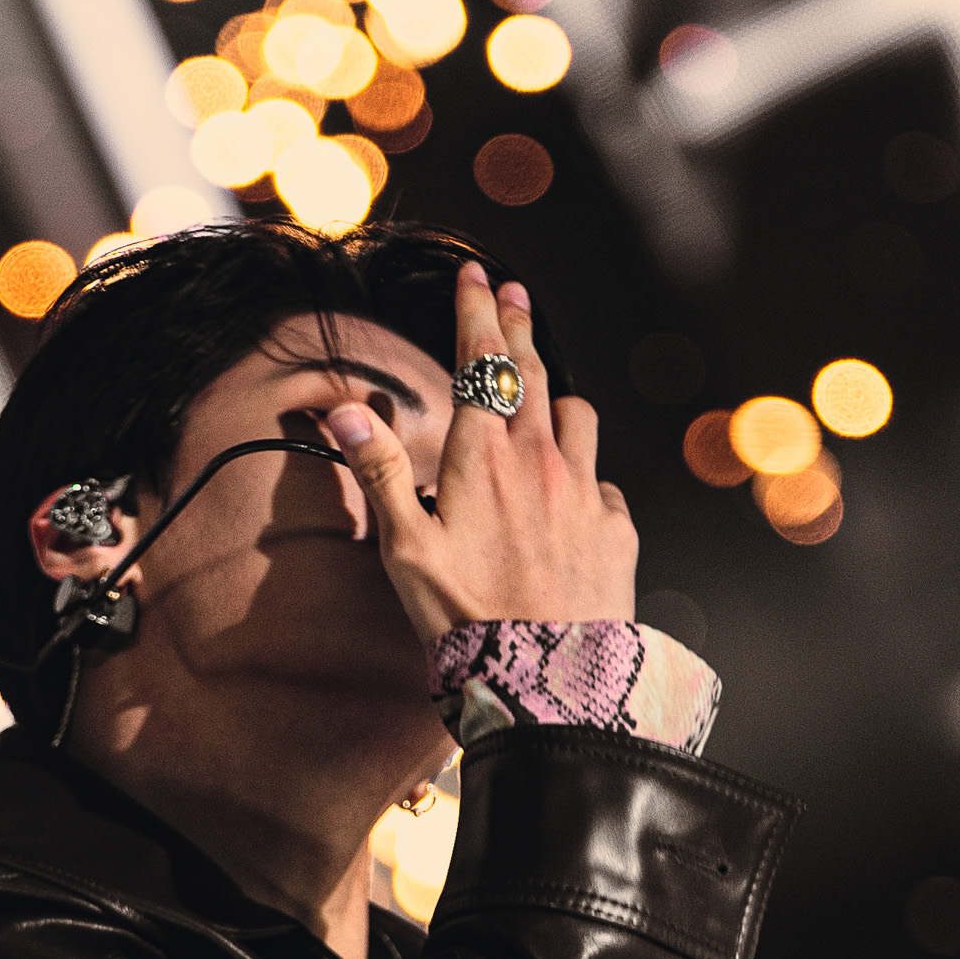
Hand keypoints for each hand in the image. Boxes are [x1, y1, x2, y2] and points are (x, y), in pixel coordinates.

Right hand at [326, 262, 637, 645]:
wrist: (545, 681)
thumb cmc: (465, 623)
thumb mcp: (405, 550)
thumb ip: (380, 472)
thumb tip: (344, 409)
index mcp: (482, 458)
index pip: (482, 362)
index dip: (478, 312)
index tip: (477, 277)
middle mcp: (540, 461)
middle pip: (532, 372)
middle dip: (518, 327)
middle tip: (512, 294)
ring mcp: (585, 493)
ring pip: (577, 416)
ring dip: (556, 398)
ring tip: (544, 395)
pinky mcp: (615, 530)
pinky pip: (603, 481)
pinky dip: (585, 474)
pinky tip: (574, 491)